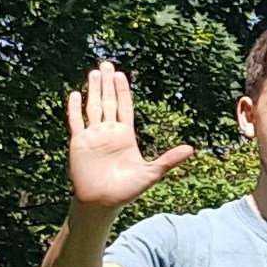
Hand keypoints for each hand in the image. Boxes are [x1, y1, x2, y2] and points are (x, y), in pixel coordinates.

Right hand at [66, 62, 196, 212]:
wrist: (102, 202)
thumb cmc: (126, 190)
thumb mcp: (152, 173)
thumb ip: (169, 159)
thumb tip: (191, 149)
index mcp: (125, 136)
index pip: (125, 107)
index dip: (123, 91)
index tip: (121, 75)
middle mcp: (109, 132)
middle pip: (108, 102)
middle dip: (108, 84)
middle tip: (106, 64)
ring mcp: (93, 136)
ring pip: (93, 107)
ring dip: (93, 90)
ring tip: (94, 72)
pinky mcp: (79, 143)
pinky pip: (76, 122)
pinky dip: (75, 109)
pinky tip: (75, 94)